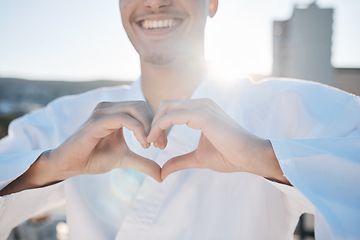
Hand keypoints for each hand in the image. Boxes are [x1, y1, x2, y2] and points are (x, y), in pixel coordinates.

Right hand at [49, 101, 161, 181]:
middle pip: (142, 105)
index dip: (156, 124)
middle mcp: (109, 107)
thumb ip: (144, 163)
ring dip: (148, 127)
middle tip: (159, 145)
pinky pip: (124, 118)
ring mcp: (102, 112)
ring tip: (150, 146)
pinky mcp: (97, 121)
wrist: (70, 165)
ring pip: (135, 108)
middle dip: (155, 125)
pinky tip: (143, 144)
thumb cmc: (94, 158)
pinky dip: (138, 130)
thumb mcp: (125, 160)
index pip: (143, 108)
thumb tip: (162, 175)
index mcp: (116, 112)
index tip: (162, 144)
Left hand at [147, 99, 288, 183]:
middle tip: (155, 144)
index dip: (160, 126)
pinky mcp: (202, 114)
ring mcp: (202, 106)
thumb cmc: (228, 156)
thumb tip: (162, 171)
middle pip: (166, 105)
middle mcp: (201, 104)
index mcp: (201, 110)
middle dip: (155, 124)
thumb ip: (180, 161)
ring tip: (155, 144)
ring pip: (166, 108)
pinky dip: (159, 127)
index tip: (159, 145)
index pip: (172, 110)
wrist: (248, 156)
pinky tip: (156, 141)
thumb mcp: (198, 158)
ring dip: (155, 126)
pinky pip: (172, 116)